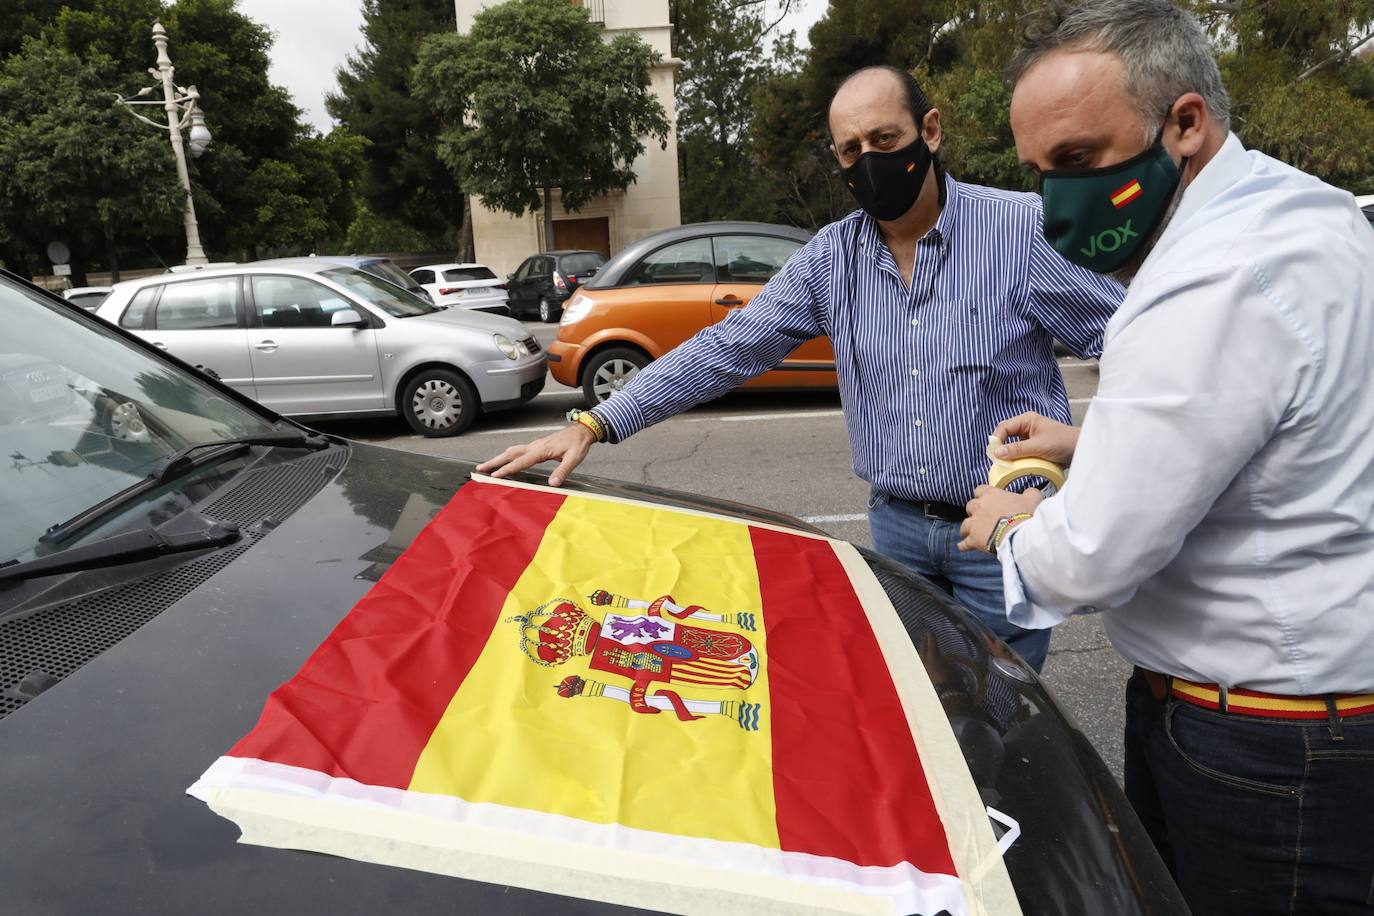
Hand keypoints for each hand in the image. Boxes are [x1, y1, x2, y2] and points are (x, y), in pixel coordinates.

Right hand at [476, 423, 595, 486]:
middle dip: (494, 462)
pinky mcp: (537, 446)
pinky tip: (505, 460)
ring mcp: (535, 445)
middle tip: (480, 469)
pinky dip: (508, 456)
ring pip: (512, 451)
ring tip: (487, 466)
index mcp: (542, 450)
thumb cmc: (578, 444)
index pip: (521, 462)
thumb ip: (563, 471)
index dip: (507, 469)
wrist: (582, 430)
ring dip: (498, 458)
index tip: (495, 475)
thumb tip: (552, 484)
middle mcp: (535, 446)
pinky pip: (518, 451)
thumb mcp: (574, 459)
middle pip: (510, 454)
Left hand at [957, 485, 1042, 553]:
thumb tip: (1029, 492)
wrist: (1019, 536)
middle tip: (982, 517)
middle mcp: (979, 507)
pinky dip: (963, 545)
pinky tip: (963, 546)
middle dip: (974, 511)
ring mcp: (974, 524)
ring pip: (964, 525)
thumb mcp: (1033, 499)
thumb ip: (1029, 493)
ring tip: (971, 532)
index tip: (987, 500)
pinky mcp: (973, 539)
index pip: (980, 490)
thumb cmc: (1026, 515)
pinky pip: (964, 543)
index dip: (983, 495)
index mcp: (991, 495)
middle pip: (970, 506)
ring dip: (967, 528)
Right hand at [991, 412, 1079, 466]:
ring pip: (1011, 443)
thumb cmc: (1062, 443)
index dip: (997, 440)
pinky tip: (1015, 463)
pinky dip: (1015, 457)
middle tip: (998, 459)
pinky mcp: (1033, 445)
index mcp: (1027, 420)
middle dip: (1000, 446)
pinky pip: (1018, 450)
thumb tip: (996, 453)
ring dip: (1008, 452)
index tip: (994, 454)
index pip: (1004, 427)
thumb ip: (1017, 450)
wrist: (1081, 449)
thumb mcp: (1038, 447)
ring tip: (1005, 462)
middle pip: (1005, 434)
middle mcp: (1026, 426)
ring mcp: (1029, 436)